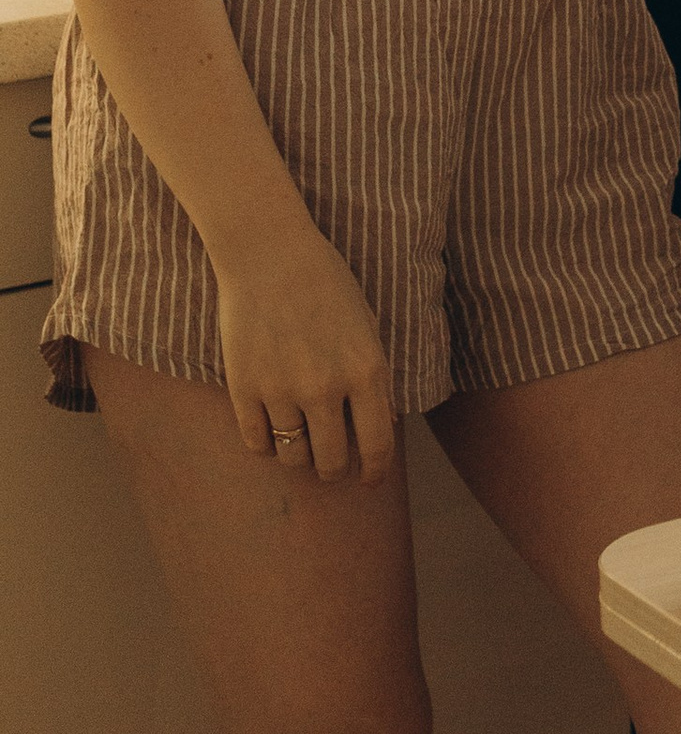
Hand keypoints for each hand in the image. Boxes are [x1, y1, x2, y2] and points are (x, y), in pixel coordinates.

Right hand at [212, 223, 396, 482]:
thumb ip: (376, 379)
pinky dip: (265, 444)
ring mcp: (281, 390)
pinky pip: (256, 442)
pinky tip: (271, 430)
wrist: (269, 253)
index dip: (375, 472)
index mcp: (366, 370)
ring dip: (299, 456)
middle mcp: (325, 387)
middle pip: (330, 461)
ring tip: (301, 440)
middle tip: (331, 464)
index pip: (377, 446)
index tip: (368, 480)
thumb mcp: (367, 327)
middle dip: (333, 469)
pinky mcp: (244, 387)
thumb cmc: (327, 285)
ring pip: (292, 456)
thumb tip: (383, 426)